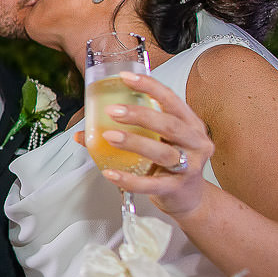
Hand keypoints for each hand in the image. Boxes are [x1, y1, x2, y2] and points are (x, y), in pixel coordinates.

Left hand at [90, 70, 215, 217]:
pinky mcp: (177, 188)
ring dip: (134, 142)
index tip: (125, 77)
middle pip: (169, 124)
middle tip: (112, 110)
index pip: (172, 100)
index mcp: (190, 124)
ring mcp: (189, 167)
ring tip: (109, 135)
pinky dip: (129, 179)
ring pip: (162, 152)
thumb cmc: (170, 164)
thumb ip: (129, 132)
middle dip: (139, 115)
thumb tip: (82, 132)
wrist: (190, 199)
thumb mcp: (157, 142)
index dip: (150, 86)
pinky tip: (110, 173)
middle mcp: (195, 142)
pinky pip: (151, 184)